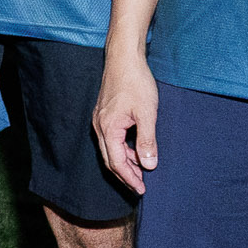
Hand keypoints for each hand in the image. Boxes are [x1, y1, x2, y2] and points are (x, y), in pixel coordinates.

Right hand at [92, 49, 159, 193]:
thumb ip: (147, 141)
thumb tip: (148, 165)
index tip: (141, 190)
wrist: (123, 58)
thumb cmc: (136, 82)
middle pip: (110, 160)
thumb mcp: (147, 113)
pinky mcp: (103, 114)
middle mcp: (99, 127)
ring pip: (109, 150)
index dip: (129, 179)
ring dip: (124, 162)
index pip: (117, 163)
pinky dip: (122, 149)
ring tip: (140, 170)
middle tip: (140, 186)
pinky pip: (110, 139)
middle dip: (125, 175)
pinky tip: (134, 149)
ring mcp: (99, 120)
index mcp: (108, 129)